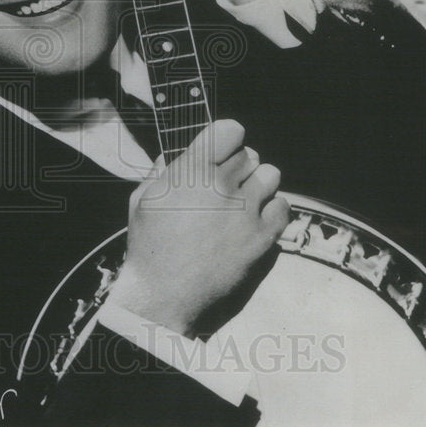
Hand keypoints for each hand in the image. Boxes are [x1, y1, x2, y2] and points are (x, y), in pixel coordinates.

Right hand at [108, 119, 289, 337]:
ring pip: (270, 175)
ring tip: (242, 202)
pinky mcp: (262, 237)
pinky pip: (283, 206)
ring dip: (257, 185)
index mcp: (191, 170)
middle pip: (250, 154)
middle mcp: (222, 185)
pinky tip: (253, 221)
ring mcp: (245, 211)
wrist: (164, 296)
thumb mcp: (142, 199)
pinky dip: (271, 211)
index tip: (222, 151)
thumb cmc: (150, 247)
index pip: (230, 130)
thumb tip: (177, 153)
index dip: (227, 139)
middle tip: (225, 186)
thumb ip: (163, 169)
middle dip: (237, 167)